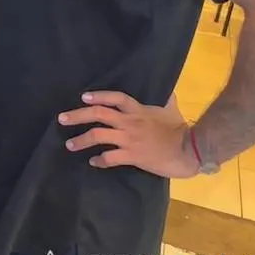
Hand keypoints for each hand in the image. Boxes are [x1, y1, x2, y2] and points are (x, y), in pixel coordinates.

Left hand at [59, 92, 197, 177]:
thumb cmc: (181, 130)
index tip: (83, 97)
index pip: (115, 97)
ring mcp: (130, 139)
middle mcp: (130, 122)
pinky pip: (110, 157)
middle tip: (62, 118)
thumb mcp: (172, 110)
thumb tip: (168, 92)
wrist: (191, 149)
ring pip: (98, 136)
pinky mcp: (133, 156)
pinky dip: (99, 160)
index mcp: (139, 110)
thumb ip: (166, 100)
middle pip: (98, 114)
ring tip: (69, 144)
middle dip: (78, 115)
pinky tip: (93, 162)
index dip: (98, 95)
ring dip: (81, 140)